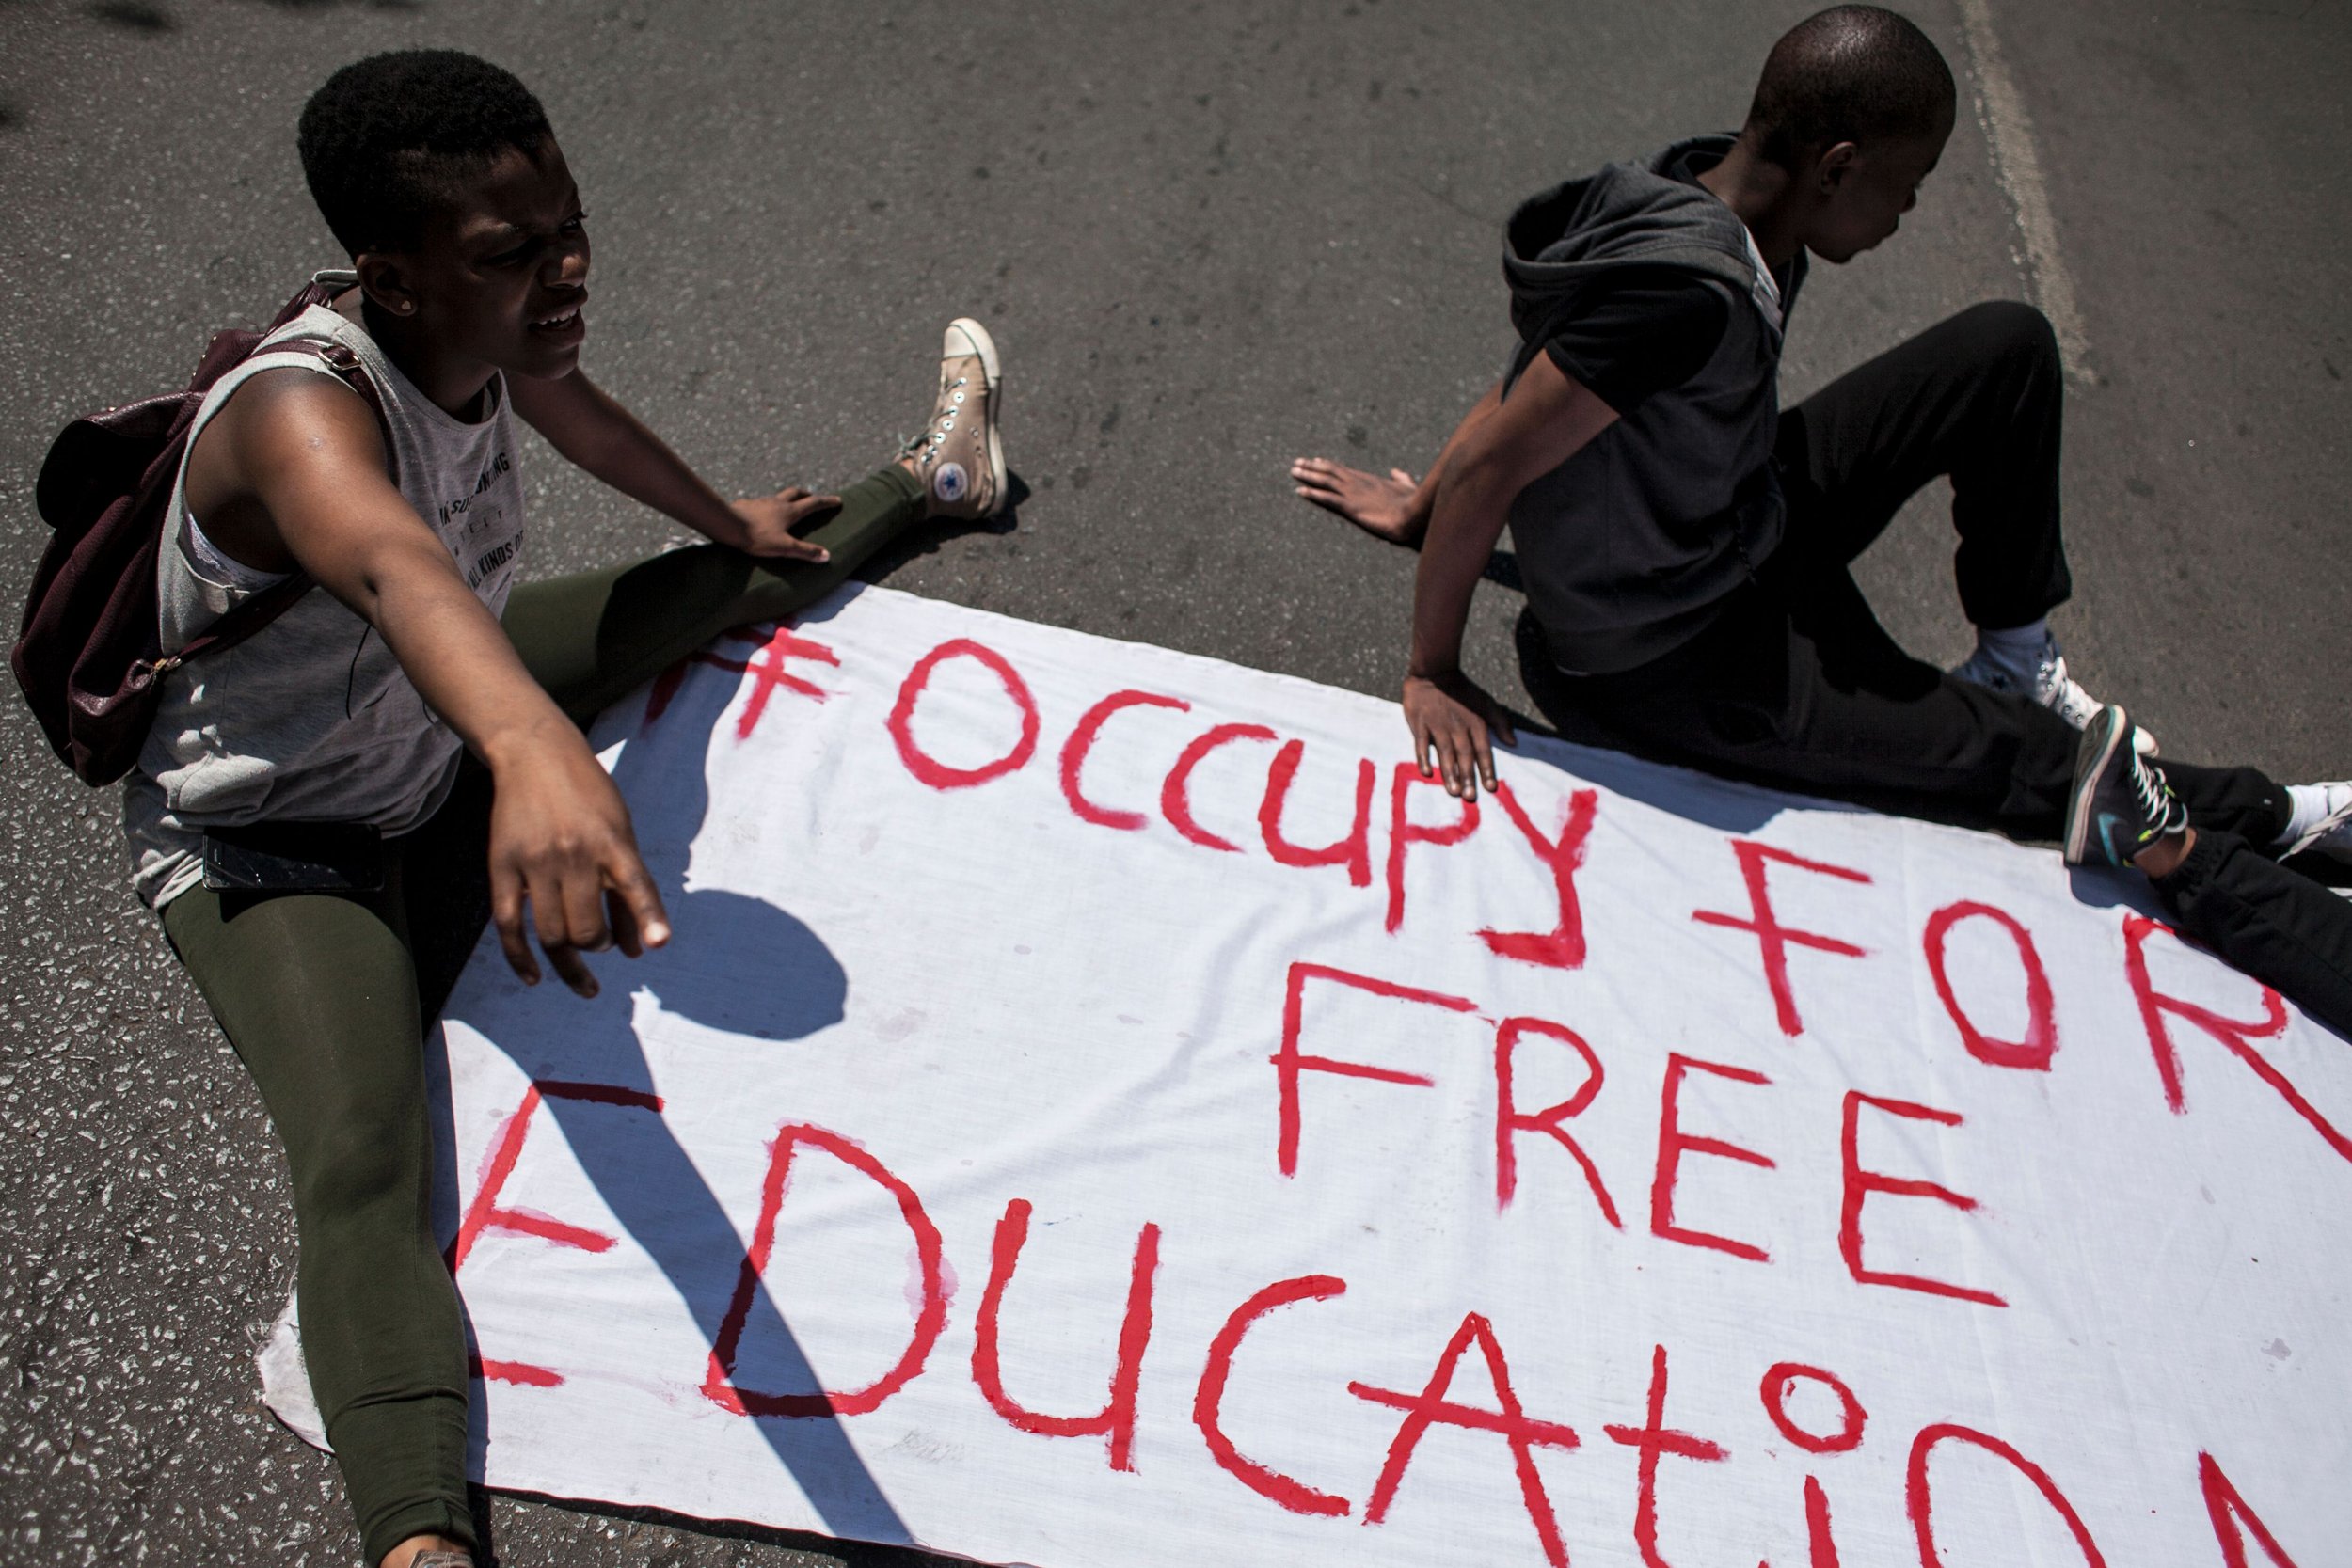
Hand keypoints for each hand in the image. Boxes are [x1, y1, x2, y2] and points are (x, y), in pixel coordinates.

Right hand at [485, 720, 671, 996]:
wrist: (535, 754)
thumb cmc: (590, 798)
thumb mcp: (621, 831)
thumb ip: (630, 888)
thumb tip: (639, 950)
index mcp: (611, 840)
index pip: (635, 884)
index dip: (648, 916)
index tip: (658, 943)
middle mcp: (574, 853)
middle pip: (586, 927)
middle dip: (598, 946)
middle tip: (601, 944)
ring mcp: (535, 861)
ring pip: (551, 934)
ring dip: (569, 961)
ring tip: (581, 971)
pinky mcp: (502, 867)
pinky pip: (509, 925)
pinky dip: (521, 958)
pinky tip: (535, 978)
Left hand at [729, 486, 841, 560]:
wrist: (728, 525)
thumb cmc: (757, 537)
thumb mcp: (785, 547)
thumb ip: (805, 551)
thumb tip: (827, 556)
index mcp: (789, 511)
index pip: (813, 503)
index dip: (826, 502)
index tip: (837, 500)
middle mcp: (777, 502)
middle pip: (796, 493)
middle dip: (807, 494)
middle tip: (813, 496)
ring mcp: (761, 502)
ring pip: (778, 496)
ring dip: (787, 498)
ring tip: (788, 505)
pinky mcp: (748, 505)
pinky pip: (761, 503)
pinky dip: (768, 506)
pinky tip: (763, 513)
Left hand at [1289, 457, 1426, 544]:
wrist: (1414, 514)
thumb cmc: (1413, 503)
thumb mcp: (1407, 487)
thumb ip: (1400, 478)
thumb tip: (1397, 471)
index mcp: (1370, 479)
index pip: (1344, 469)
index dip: (1328, 465)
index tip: (1315, 460)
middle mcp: (1358, 483)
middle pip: (1330, 471)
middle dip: (1312, 467)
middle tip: (1297, 463)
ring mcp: (1353, 493)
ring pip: (1325, 481)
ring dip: (1307, 476)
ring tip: (1293, 472)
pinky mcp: (1351, 507)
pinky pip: (1327, 498)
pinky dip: (1312, 494)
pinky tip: (1299, 491)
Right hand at [1402, 669, 1516, 798]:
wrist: (1434, 672)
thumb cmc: (1462, 691)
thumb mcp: (1486, 702)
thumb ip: (1501, 722)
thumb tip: (1513, 742)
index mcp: (1475, 723)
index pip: (1483, 750)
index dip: (1487, 769)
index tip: (1491, 788)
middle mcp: (1457, 727)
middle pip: (1464, 756)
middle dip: (1468, 777)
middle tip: (1470, 797)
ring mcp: (1437, 726)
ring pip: (1445, 753)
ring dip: (1449, 773)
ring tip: (1453, 791)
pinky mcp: (1420, 724)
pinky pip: (1421, 744)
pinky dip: (1424, 758)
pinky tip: (1427, 773)